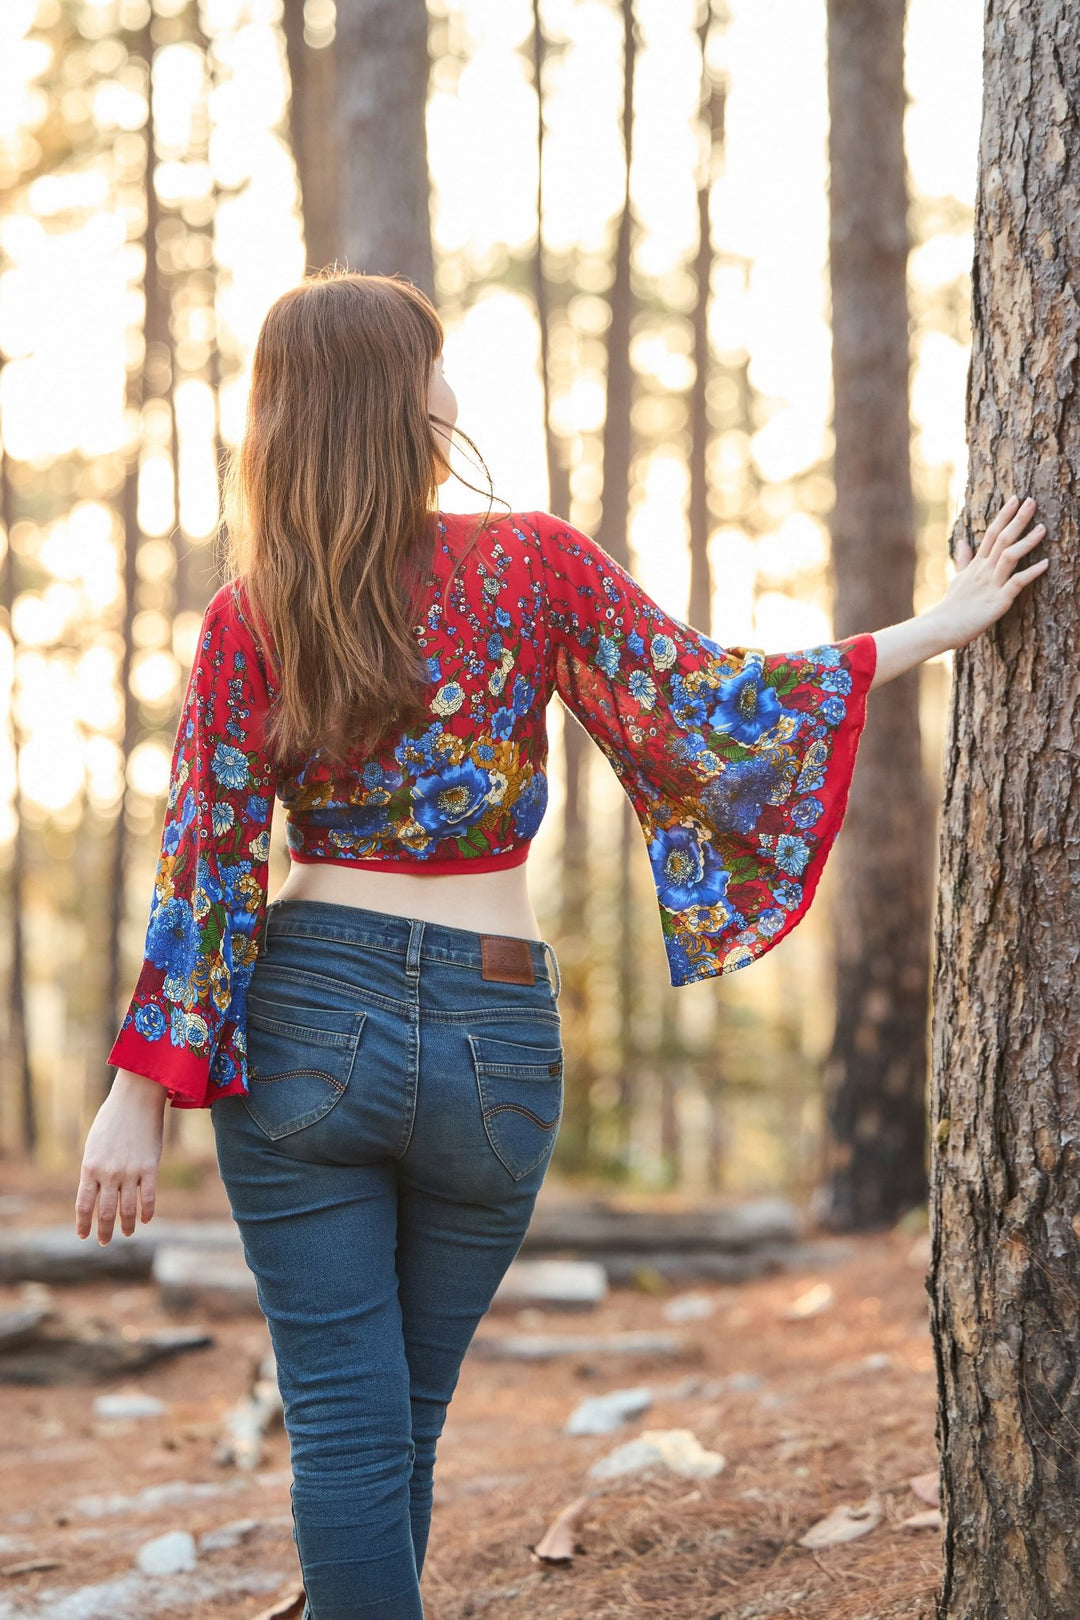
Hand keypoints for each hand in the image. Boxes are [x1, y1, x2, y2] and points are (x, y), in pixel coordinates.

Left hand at [75, 1071, 165, 1244]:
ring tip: (127, 1233)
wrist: (135, 1098)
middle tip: (106, 1242)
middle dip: (105, 1231)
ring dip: (126, 1225)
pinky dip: (147, 1212)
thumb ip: (94, 1170)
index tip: (84, 1236)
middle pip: (105, 1212)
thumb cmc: (112, 1120)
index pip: (83, 1205)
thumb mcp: (94, 1145)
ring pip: (127, 1209)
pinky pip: (148, 1197)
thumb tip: (96, 1194)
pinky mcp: (150, 1167)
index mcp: (90, 1168)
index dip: (84, 1224)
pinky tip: (146, 1219)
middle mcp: (108, 1173)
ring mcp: (130, 1171)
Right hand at [939, 495, 1049, 649]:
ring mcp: (991, 584)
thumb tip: (963, 542)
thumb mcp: (958, 579)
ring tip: (1043, 529)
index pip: (991, 534)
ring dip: (1027, 541)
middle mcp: (984, 570)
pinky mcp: (998, 600)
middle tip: (1032, 501)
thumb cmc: (952, 607)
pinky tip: (1046, 564)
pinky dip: (1031, 573)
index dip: (1004, 516)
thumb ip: (964, 560)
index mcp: (977, 565)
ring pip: (1009, 556)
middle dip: (1018, 519)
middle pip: (1002, 539)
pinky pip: (1017, 582)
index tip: (1015, 499)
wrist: (941, 627)